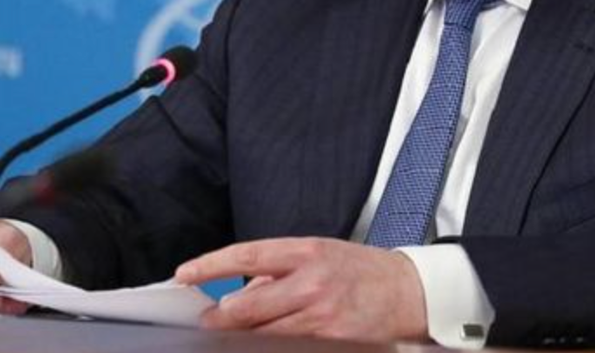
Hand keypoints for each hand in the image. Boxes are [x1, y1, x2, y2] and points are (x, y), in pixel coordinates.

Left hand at [175, 237, 426, 342]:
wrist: (409, 292)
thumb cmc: (361, 271)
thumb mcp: (319, 253)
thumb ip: (278, 270)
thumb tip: (237, 293)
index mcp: (307, 251)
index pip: (247, 255)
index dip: (210, 265)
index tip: (185, 274)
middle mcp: (313, 282)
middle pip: (247, 307)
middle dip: (218, 317)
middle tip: (206, 320)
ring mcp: (322, 318)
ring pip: (262, 336)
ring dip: (240, 338)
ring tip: (231, 335)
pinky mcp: (333, 344)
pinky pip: (288, 349)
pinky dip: (269, 347)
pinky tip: (265, 343)